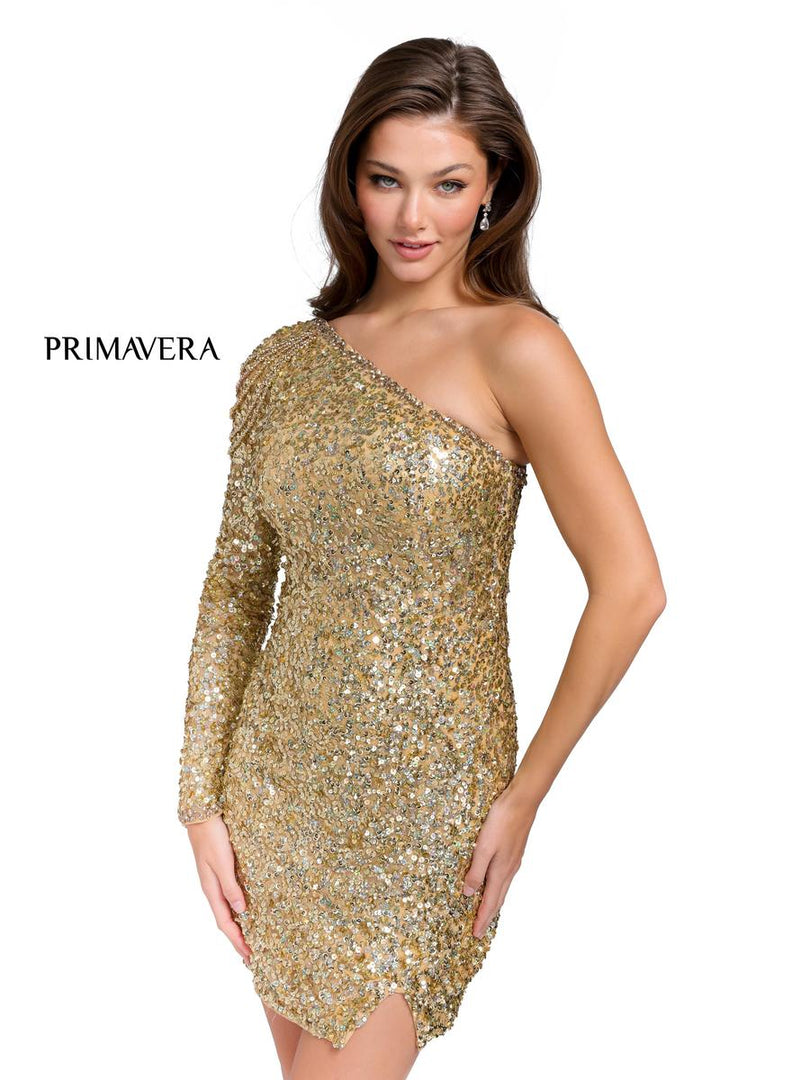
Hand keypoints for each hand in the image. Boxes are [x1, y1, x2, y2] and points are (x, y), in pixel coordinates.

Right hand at [185, 814, 251, 961]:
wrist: (203, 815)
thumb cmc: (213, 837)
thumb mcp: (223, 862)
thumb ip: (230, 886)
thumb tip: (241, 912)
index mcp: (211, 890)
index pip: (225, 923)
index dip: (237, 941)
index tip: (249, 957)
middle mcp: (212, 889)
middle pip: (225, 921)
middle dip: (237, 939)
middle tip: (251, 956)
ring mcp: (215, 881)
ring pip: (226, 911)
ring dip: (237, 927)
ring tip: (249, 939)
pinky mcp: (220, 871)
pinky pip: (228, 898)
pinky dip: (237, 910)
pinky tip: (245, 910)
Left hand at [461, 783, 537, 937]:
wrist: (522, 801)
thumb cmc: (501, 822)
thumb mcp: (483, 847)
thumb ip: (476, 871)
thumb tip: (468, 894)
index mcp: (501, 871)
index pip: (490, 903)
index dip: (482, 919)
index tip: (476, 935)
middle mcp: (510, 870)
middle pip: (498, 899)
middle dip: (488, 915)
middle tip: (479, 930)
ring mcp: (514, 861)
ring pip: (502, 888)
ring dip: (493, 902)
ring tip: (485, 912)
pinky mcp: (514, 852)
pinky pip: (504, 877)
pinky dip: (497, 888)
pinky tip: (492, 883)